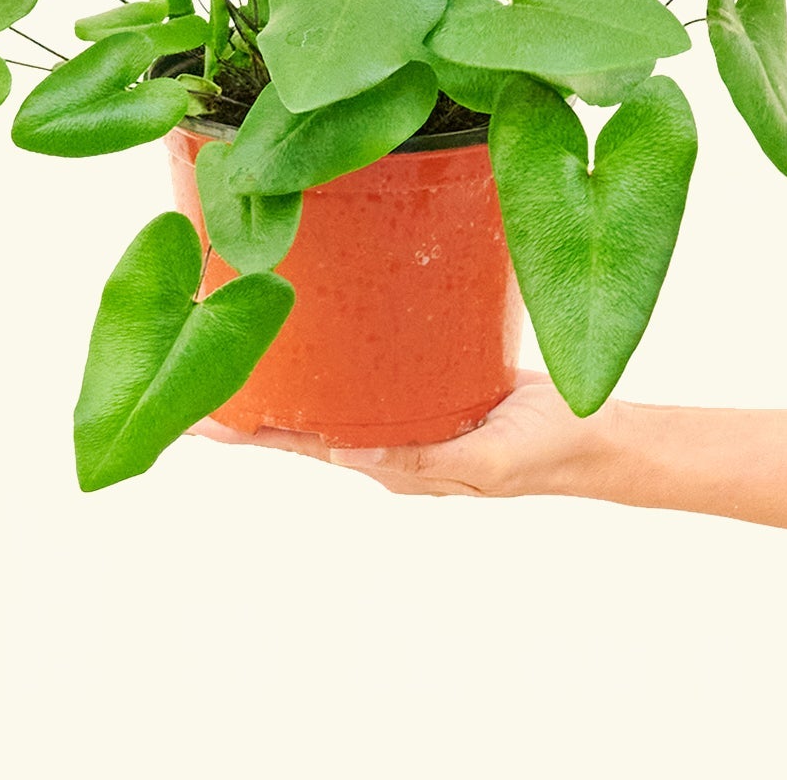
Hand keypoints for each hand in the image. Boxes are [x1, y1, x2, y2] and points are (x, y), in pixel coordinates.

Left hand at [188, 370, 626, 496]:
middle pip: (304, 418)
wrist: (595, 432)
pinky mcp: (432, 372)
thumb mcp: (486, 462)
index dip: (253, 433)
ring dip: (287, 373)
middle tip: (191, 379)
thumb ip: (423, 460)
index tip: (201, 419)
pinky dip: (338, 348)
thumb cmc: (544, 451)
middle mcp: (388, 436)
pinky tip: (318, 324)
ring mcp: (408, 406)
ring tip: (237, 345)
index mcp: (391, 462)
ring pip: (334, 387)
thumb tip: (347, 454)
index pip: (305, 445)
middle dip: (251, 403)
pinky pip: (375, 360)